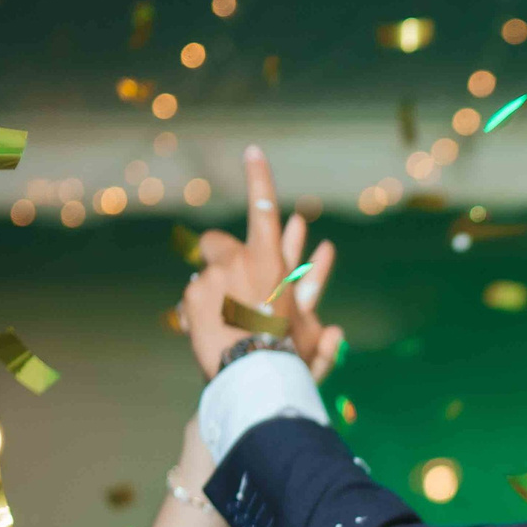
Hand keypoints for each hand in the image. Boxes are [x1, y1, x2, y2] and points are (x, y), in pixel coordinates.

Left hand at [180, 146, 345, 382]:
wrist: (252, 376)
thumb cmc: (290, 361)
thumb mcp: (312, 347)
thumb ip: (322, 338)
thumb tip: (335, 333)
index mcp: (270, 263)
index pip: (264, 211)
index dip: (259, 178)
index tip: (252, 150)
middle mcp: (238, 262)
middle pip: (217, 242)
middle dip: (220, 254)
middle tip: (226, 273)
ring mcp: (211, 277)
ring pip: (204, 273)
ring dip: (211, 290)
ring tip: (224, 320)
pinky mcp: (191, 295)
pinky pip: (192, 297)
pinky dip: (197, 311)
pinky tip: (205, 330)